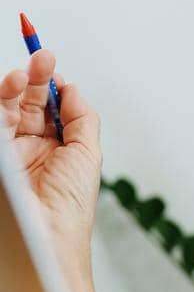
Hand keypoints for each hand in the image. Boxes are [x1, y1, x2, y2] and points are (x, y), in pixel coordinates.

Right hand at [1, 48, 101, 267]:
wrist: (47, 234)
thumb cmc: (70, 204)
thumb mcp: (87, 154)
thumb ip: (81, 117)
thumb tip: (71, 86)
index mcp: (55, 148)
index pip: (49, 108)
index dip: (50, 86)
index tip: (53, 68)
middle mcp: (29, 147)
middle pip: (27, 102)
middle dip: (34, 78)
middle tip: (42, 57)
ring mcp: (8, 150)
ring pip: (7, 108)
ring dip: (15, 85)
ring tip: (26, 72)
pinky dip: (2, 101)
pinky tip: (13, 86)